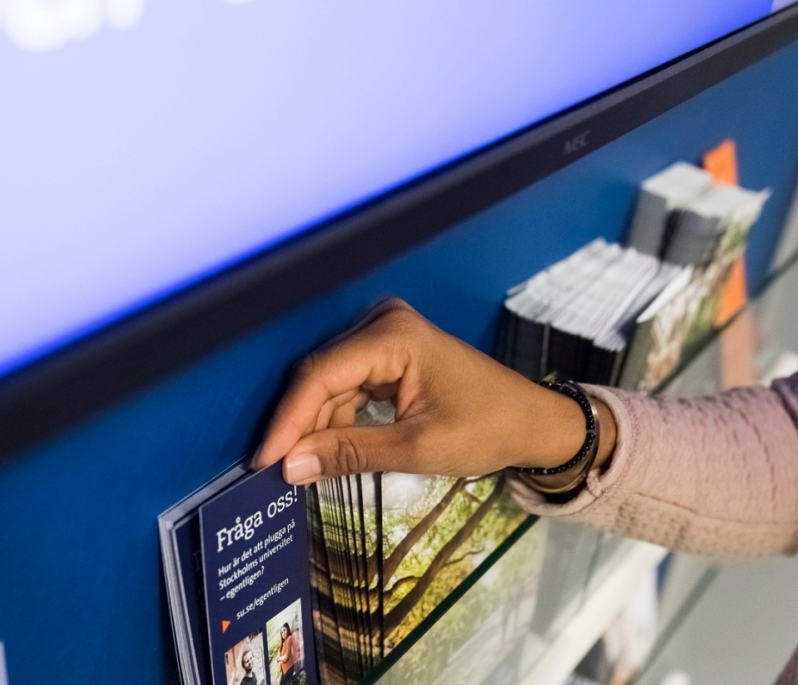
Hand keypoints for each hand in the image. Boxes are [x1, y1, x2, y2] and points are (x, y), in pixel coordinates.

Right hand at [252, 299, 615, 484]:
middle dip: (299, 425)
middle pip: (321, 376)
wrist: (532, 422)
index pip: (321, 376)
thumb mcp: (416, 448)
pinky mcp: (390, 353)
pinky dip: (337, 420)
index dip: (288, 421)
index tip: (265, 461)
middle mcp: (384, 324)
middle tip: (276, 471)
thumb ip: (350, 454)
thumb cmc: (487, 430)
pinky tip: (327, 451)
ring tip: (301, 468)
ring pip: (330, 384)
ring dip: (316, 426)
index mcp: (394, 337)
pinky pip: (348, 385)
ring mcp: (387, 336)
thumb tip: (290, 468)